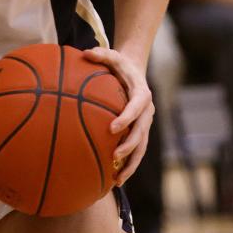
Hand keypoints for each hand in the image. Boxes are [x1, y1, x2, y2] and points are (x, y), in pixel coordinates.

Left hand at [83, 46, 153, 185]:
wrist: (135, 72)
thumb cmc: (120, 64)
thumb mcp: (112, 55)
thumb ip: (101, 54)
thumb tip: (85, 52)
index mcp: (141, 94)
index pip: (136, 108)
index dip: (127, 119)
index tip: (113, 128)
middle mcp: (146, 112)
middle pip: (141, 133)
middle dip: (129, 146)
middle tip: (114, 156)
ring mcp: (145, 124)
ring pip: (141, 149)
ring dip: (131, 164)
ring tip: (117, 180)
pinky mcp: (140, 132)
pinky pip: (135, 152)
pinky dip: (127, 165)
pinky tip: (114, 179)